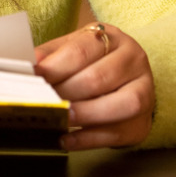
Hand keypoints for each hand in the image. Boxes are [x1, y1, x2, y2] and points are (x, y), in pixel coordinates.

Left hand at [35, 23, 154, 150]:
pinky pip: (117, 133)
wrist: (127, 80)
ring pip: (120, 104)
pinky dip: (89, 138)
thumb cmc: (94, 62)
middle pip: (98, 78)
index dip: (55, 66)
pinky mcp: (141, 123)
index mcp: (113, 38)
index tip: (33, 77)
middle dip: (66, 91)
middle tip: (42, 100)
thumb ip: (52, 55)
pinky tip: (67, 139)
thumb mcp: (74, 48)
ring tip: (59, 117)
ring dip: (84, 114)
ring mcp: (144, 92)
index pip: (82, 50)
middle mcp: (134, 61)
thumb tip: (31, 63)